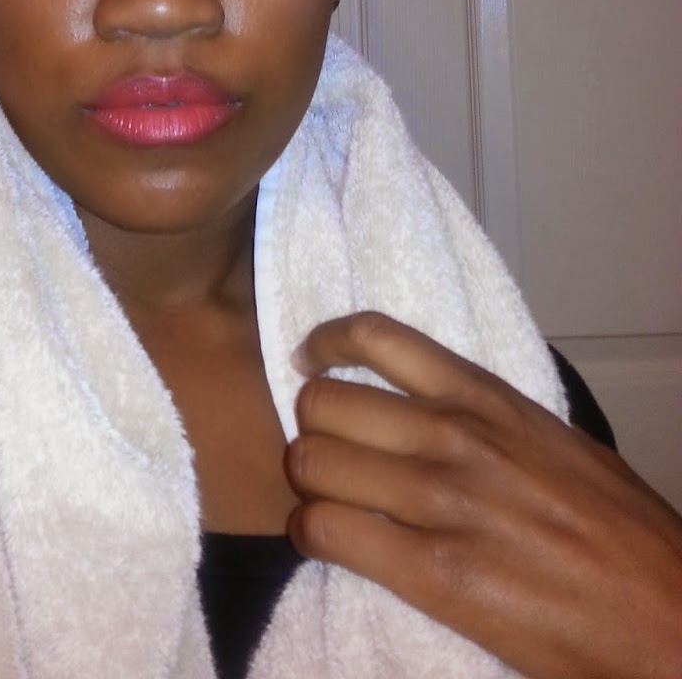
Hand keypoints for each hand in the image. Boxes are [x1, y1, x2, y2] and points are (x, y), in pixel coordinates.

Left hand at [284, 311, 681, 678]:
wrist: (669, 617)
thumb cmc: (621, 534)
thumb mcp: (555, 441)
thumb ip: (488, 416)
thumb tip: (430, 402)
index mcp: (488, 399)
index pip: (376, 337)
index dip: (325, 344)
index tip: (310, 361)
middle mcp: (456, 437)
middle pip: (325, 403)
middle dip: (314, 429)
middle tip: (328, 453)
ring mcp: (442, 502)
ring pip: (314, 463)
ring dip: (309, 486)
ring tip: (328, 500)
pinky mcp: (434, 572)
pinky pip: (327, 531)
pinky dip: (312, 535)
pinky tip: (327, 541)